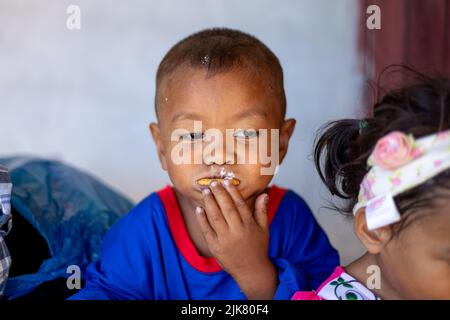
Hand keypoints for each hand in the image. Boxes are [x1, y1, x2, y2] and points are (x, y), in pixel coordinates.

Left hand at [195, 180, 277, 298]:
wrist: (251, 271)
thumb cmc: (259, 248)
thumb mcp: (264, 229)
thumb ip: (262, 211)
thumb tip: (264, 194)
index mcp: (249, 225)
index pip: (240, 204)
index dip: (232, 192)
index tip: (226, 181)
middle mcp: (237, 231)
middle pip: (226, 208)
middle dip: (219, 194)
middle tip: (213, 182)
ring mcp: (225, 239)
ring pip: (215, 217)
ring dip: (209, 203)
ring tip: (205, 191)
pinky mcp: (215, 247)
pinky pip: (206, 230)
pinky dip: (202, 219)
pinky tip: (199, 208)